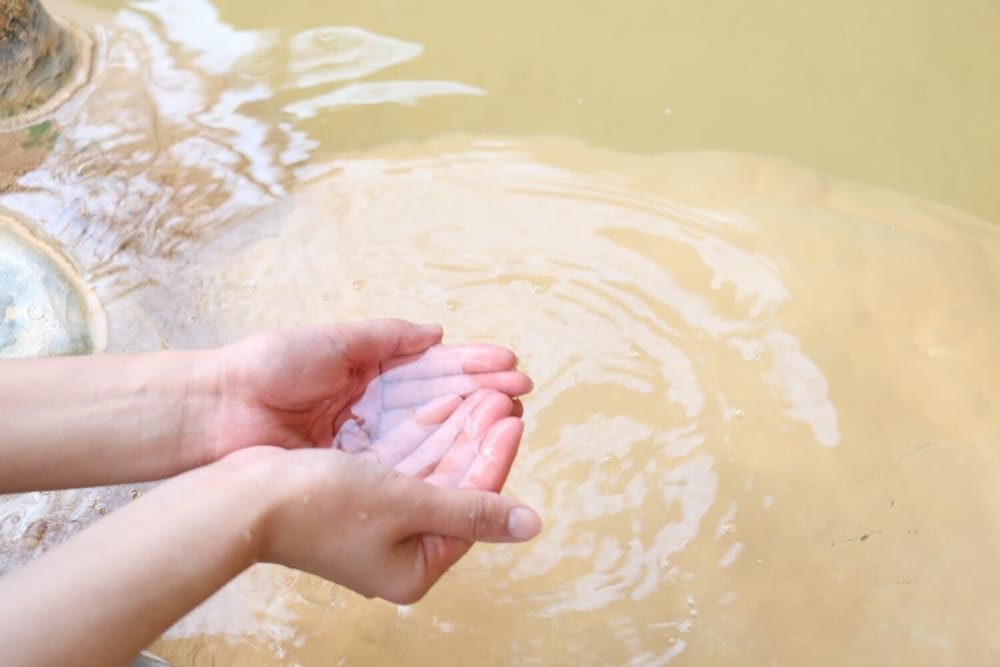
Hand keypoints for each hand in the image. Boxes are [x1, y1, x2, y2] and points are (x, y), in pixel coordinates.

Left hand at [206, 319, 531, 463]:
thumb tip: (436, 333)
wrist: (216, 412)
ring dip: (469, 426)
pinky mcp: (355, 470)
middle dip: (481, 395)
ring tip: (509, 417)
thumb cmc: (268, 366)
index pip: (432, 368)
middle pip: (439, 402)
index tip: (509, 364)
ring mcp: (366, 441)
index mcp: (370, 370)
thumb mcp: (333, 341)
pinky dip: (439, 457)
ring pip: (429, 433)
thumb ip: (386, 337)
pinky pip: (405, 463)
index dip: (470, 366)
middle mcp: (373, 408)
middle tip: (522, 392)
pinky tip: (472, 451)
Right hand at [246, 389, 541, 602]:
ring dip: (456, 432)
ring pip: (434, 470)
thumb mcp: (406, 504)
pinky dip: (425, 437)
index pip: (474, 505)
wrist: (243, 497)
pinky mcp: (360, 499)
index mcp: (416, 568)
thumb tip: (531, 525)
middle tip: (501, 398)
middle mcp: (402, 549)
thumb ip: (470, 509)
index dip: (495, 457)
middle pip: (457, 485)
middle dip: (477, 438)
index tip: (511, 417)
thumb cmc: (319, 506)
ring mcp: (380, 525)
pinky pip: (406, 464)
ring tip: (481, 395)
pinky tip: (443, 407)